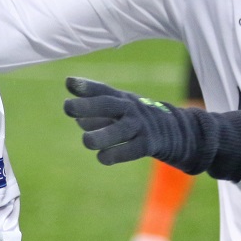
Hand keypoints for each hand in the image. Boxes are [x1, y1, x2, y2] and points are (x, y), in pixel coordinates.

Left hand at [63, 75, 185, 165]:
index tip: (69, 83)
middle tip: (67, 107)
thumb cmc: (134, 118)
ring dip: (102, 136)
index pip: (102, 90)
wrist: (173, 130)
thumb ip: (95, 109)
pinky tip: (103, 157)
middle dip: (88, 105)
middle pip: (109, 105)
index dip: (86, 86)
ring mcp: (139, 126)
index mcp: (120, 98)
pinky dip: (116, 154)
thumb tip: (78, 119)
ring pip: (120, 130)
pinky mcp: (147, 144)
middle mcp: (129, 109)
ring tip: (87, 141)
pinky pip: (131, 150)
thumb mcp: (117, 107)